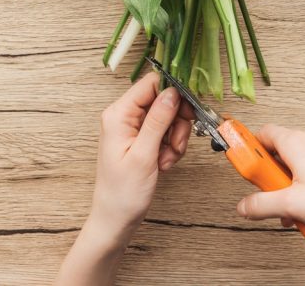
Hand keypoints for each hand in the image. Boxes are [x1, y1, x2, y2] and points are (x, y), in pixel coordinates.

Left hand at [89, 72, 192, 234]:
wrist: (116, 219)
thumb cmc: (123, 193)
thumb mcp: (143, 155)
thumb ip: (158, 121)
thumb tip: (172, 92)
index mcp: (118, 114)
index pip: (151, 84)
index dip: (173, 93)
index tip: (188, 110)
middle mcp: (124, 116)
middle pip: (163, 100)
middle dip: (176, 122)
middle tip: (176, 144)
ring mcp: (133, 128)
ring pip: (168, 117)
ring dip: (175, 138)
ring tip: (166, 159)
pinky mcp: (141, 139)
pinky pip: (165, 132)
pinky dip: (170, 147)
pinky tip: (163, 163)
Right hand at [235, 123, 304, 243]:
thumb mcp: (293, 207)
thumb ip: (262, 204)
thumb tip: (245, 205)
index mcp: (298, 141)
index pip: (264, 134)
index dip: (252, 152)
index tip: (248, 167)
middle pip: (285, 150)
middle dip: (279, 178)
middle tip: (281, 200)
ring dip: (300, 181)